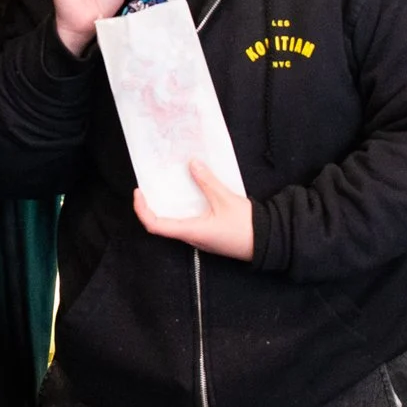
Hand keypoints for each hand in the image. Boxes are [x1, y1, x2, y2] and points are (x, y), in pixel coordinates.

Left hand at [135, 160, 254, 259]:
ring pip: (175, 224)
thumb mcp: (225, 199)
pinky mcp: (208, 235)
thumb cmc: (246, 226)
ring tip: (166, 186)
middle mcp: (192, 238)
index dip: (142, 210)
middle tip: (150, 186)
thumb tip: (192, 164)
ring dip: (167, 207)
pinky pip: (187, 222)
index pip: (156, 225)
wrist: (268, 243)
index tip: (139, 193)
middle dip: (152, 205)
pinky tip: (187, 195)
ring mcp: (200, 238)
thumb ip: (207, 181)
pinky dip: (181, 209)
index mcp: (191, 231)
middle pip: (162, 225)